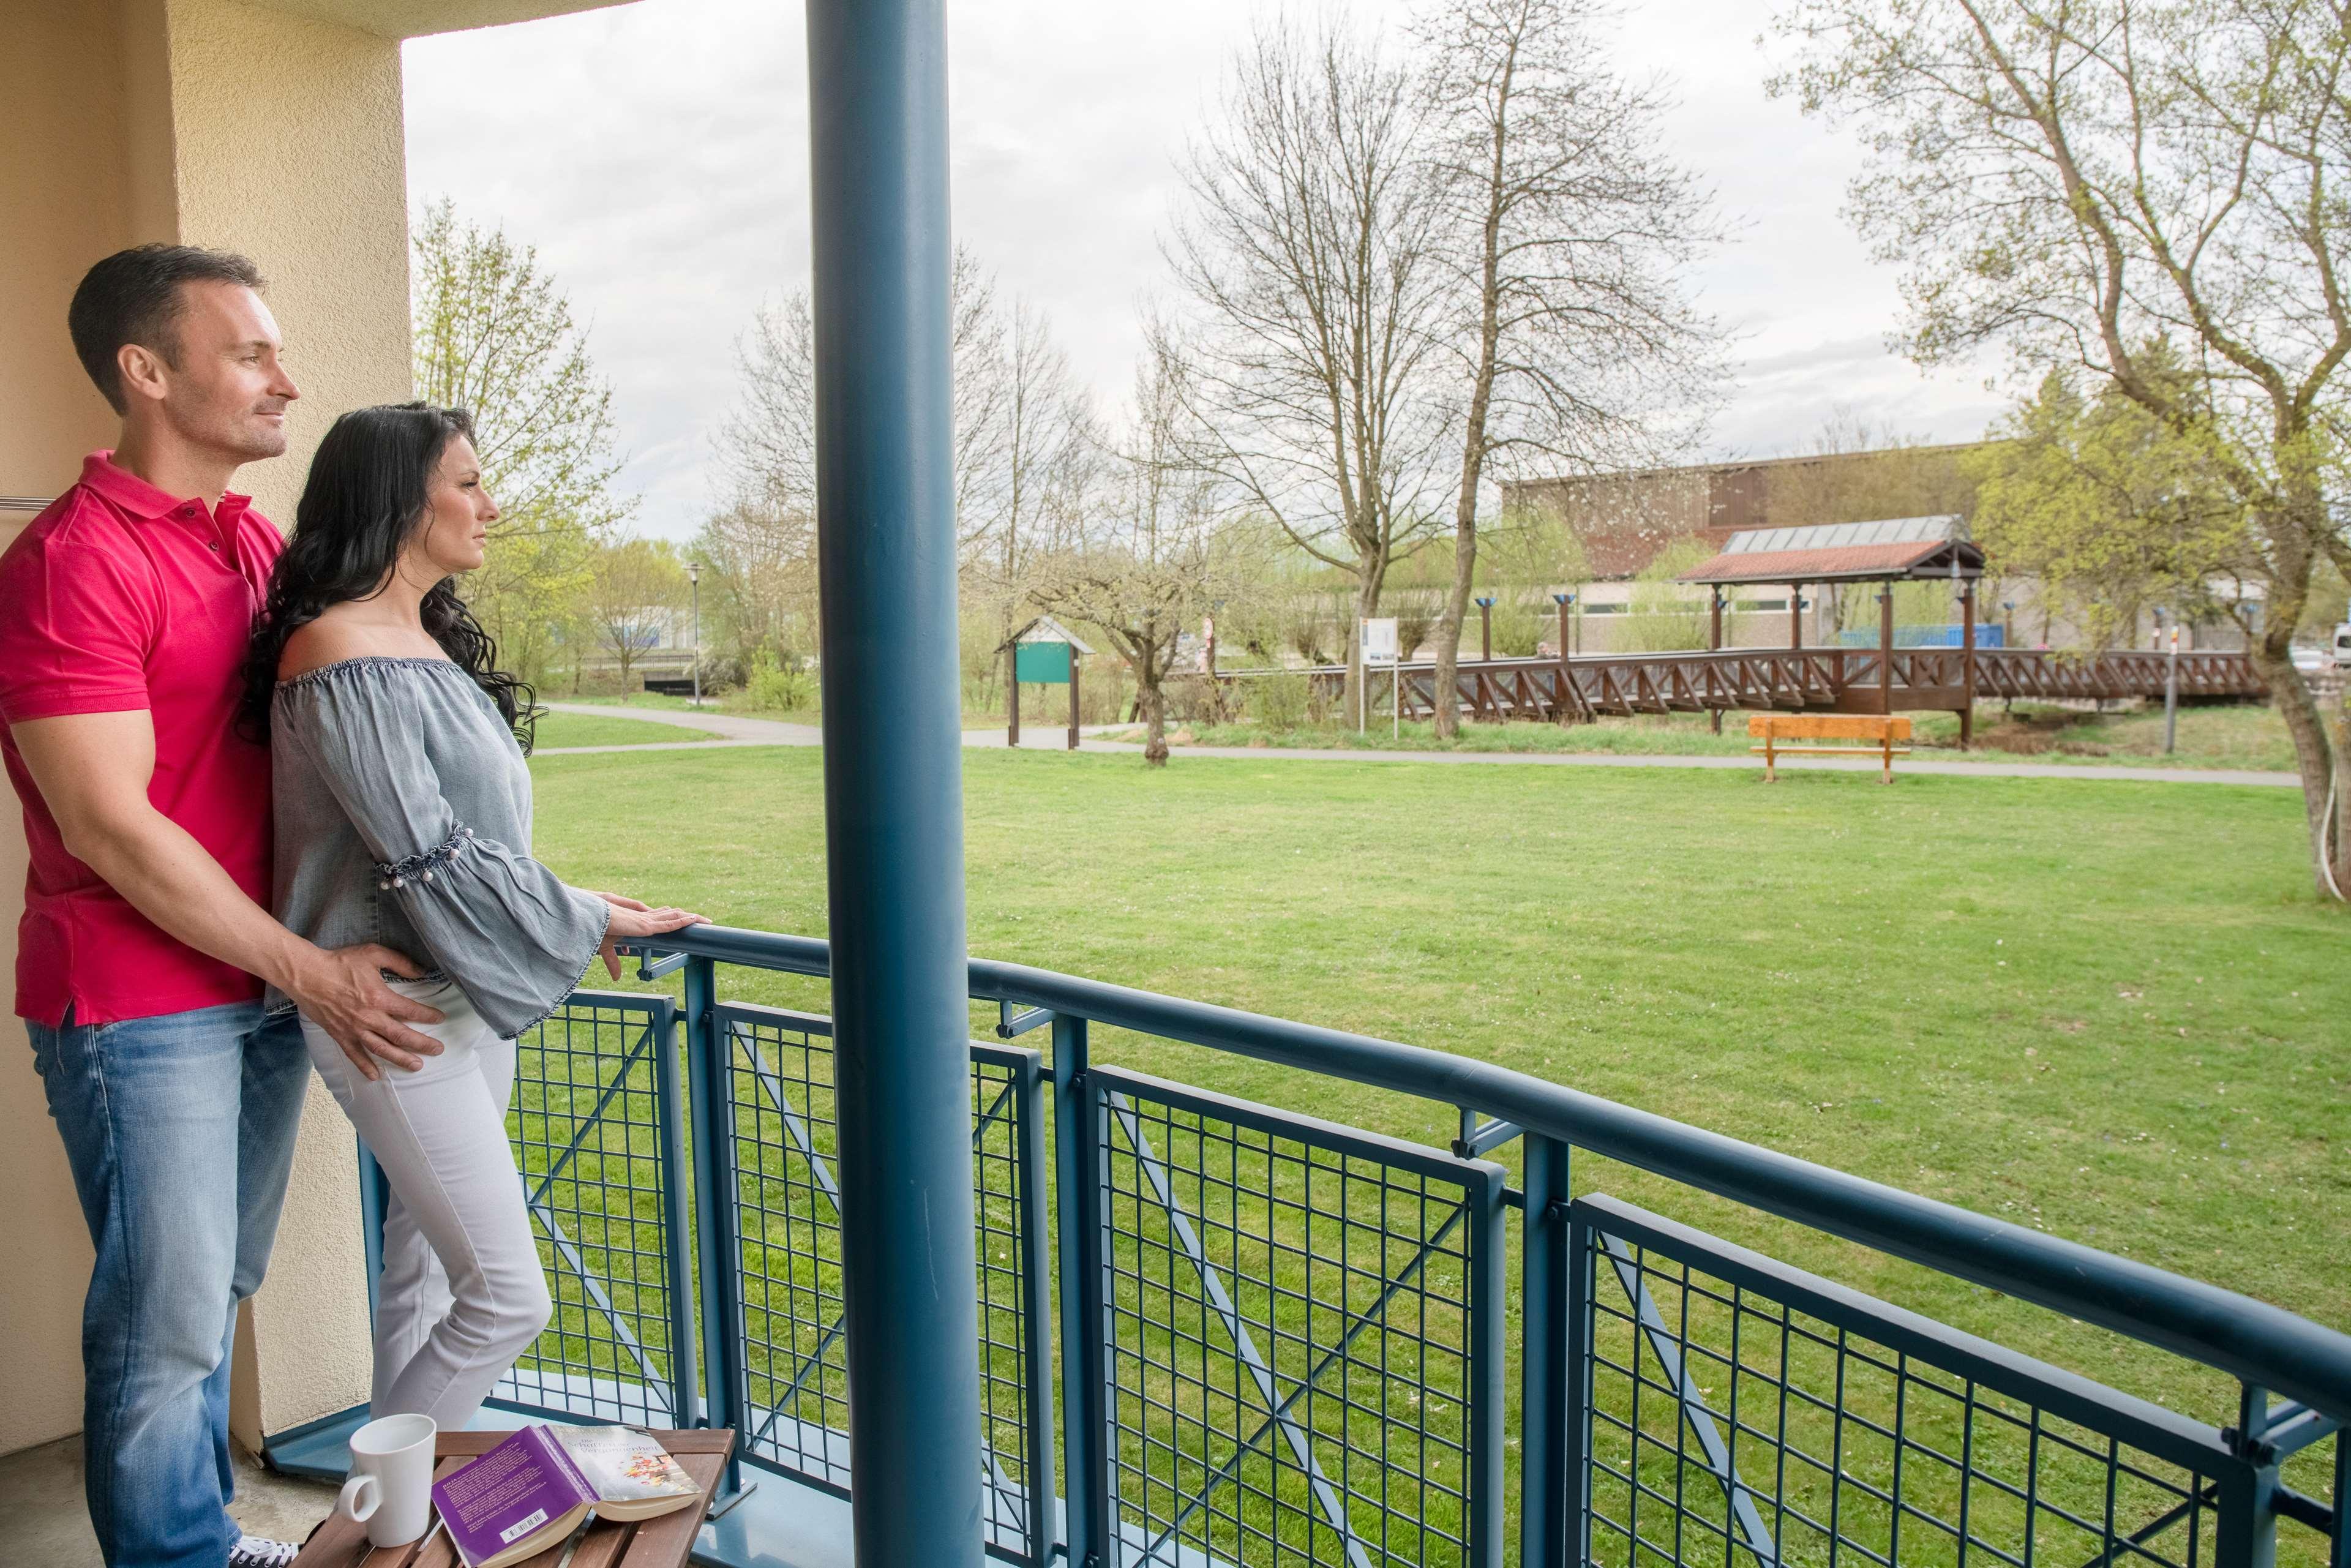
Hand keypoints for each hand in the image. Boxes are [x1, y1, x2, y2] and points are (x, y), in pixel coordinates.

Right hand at [287, 944, 445, 1081]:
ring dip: (400, 1059)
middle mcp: (369, 1017)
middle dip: (422, 1044)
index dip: (428, 1015)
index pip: (410, 1010)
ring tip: (417, 1066)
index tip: (440, 1018)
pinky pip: (354, 1055)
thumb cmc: (340, 962)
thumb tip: (421, 971)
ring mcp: (354, 1029)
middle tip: (438, 1049)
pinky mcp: (339, 1035)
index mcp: (379, 997)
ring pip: (381, 1049)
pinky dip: (365, 1067)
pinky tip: (375, 1076)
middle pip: (401, 1035)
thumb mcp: (373, 954)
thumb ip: (400, 962)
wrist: (306, 974)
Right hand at [597, 896, 709, 978]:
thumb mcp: (607, 949)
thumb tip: (617, 978)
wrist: (589, 921)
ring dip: (692, 918)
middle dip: (689, 918)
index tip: (687, 919)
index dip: (675, 918)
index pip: (662, 919)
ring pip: (676, 917)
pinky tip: (694, 920)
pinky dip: (683, 922)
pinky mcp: (646, 925)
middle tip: (704, 921)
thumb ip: (614, 962)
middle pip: (674, 916)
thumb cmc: (596, 930)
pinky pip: (669, 923)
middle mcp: (646, 919)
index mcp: (639, 923)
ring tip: (708, 921)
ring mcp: (647, 921)